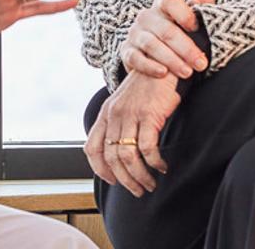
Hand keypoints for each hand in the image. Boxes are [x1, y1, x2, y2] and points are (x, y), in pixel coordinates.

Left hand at [83, 72, 180, 197]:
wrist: (162, 63)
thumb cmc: (146, 88)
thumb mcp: (125, 105)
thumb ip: (119, 124)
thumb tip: (119, 153)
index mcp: (105, 114)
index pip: (92, 148)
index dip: (99, 169)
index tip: (112, 181)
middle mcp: (114, 115)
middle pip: (111, 157)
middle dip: (124, 179)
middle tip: (137, 190)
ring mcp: (130, 115)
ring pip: (128, 156)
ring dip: (139, 176)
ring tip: (150, 184)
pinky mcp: (149, 115)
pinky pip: (148, 148)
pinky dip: (154, 162)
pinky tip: (161, 167)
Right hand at [120, 0, 214, 79]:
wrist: (155, 54)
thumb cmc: (178, 33)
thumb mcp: (190, 19)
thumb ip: (200, 7)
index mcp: (162, 6)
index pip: (170, 1)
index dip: (184, 13)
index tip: (196, 28)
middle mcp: (146, 17)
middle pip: (166, 30)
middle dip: (186, 48)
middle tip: (201, 63)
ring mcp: (135, 34)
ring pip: (152, 45)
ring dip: (171, 60)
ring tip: (187, 72)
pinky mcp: (127, 52)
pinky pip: (135, 58)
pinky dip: (149, 66)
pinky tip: (163, 73)